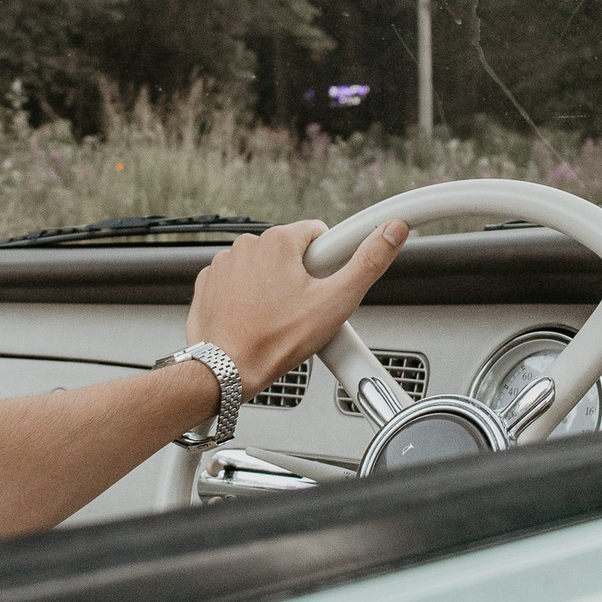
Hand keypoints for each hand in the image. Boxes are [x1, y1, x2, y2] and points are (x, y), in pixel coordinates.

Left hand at [186, 219, 407, 391]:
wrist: (227, 370)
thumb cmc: (276, 340)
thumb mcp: (336, 302)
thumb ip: (369, 262)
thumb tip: (393, 232)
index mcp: (278, 241)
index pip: (318, 235)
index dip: (328, 264)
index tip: (322, 289)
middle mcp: (247, 245)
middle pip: (290, 253)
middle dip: (300, 277)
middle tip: (301, 310)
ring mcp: (224, 264)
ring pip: (263, 268)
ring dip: (273, 287)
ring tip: (276, 319)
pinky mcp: (209, 284)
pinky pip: (237, 282)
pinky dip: (246, 297)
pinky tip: (255, 319)